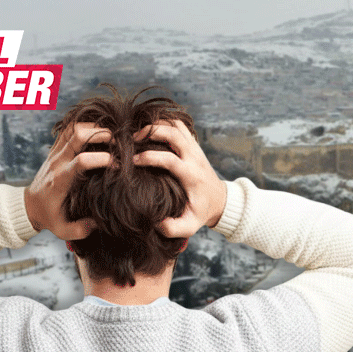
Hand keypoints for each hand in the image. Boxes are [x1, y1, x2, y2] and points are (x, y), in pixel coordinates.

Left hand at [24, 122, 111, 239]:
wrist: (27, 206)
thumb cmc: (49, 217)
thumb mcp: (63, 230)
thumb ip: (82, 229)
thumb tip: (99, 222)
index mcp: (61, 180)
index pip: (81, 161)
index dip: (102, 159)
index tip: (117, 165)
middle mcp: (57, 162)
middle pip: (77, 136)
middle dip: (100, 134)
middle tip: (117, 142)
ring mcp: (54, 154)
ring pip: (73, 128)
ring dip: (92, 128)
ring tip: (109, 136)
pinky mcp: (55, 150)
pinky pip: (67, 130)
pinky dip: (83, 127)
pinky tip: (96, 133)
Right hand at [132, 119, 225, 237]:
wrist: (220, 200)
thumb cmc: (201, 212)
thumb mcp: (189, 226)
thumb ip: (173, 228)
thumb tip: (156, 223)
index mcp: (191, 175)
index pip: (169, 159)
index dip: (149, 157)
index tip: (132, 162)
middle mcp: (194, 158)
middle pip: (173, 133)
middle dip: (151, 132)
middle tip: (132, 139)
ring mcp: (195, 148)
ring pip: (176, 125)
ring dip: (157, 125)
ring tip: (139, 134)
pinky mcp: (194, 144)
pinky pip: (179, 125)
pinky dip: (164, 123)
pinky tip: (151, 131)